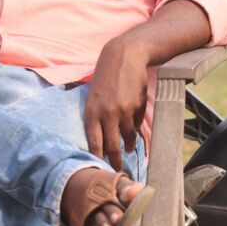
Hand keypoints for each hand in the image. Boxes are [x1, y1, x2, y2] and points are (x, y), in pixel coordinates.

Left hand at [84, 37, 148, 170]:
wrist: (124, 55)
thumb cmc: (107, 75)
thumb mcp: (94, 93)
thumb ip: (98, 114)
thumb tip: (104, 136)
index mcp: (90, 110)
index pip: (93, 141)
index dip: (97, 156)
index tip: (99, 167)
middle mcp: (105, 113)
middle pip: (111, 145)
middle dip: (115, 160)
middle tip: (118, 169)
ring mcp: (121, 111)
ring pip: (126, 137)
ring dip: (128, 145)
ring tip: (129, 149)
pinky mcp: (135, 108)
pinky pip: (136, 124)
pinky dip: (136, 130)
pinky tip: (135, 132)